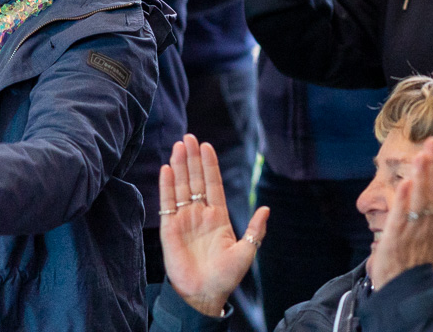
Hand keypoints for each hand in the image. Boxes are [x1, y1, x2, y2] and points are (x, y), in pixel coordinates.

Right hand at [160, 135, 269, 318]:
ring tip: (178, 146)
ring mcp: (183, 220)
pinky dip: (166, 186)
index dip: (209, 165)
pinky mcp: (169, 230)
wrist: (204, 295)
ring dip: (179, 167)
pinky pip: (167, 204)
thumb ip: (255, 229)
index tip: (207, 145)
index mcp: (218, 217)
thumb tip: (267, 208)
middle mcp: (199, 214)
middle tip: (189, 137)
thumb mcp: (246, 251)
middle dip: (192, 159)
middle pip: (194, 180)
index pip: (213, 184)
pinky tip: (166, 169)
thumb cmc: (226, 276)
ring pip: (180, 187)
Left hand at [369, 138, 432, 290]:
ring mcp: (413, 233)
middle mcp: (427, 226)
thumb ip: (428, 215)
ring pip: (420, 202)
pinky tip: (407, 183)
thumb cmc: (412, 263)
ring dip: (422, 177)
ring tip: (422, 155)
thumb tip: (426, 190)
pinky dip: (405, 200)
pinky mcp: (396, 240)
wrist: (403, 293)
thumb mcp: (426, 237)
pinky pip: (402, 218)